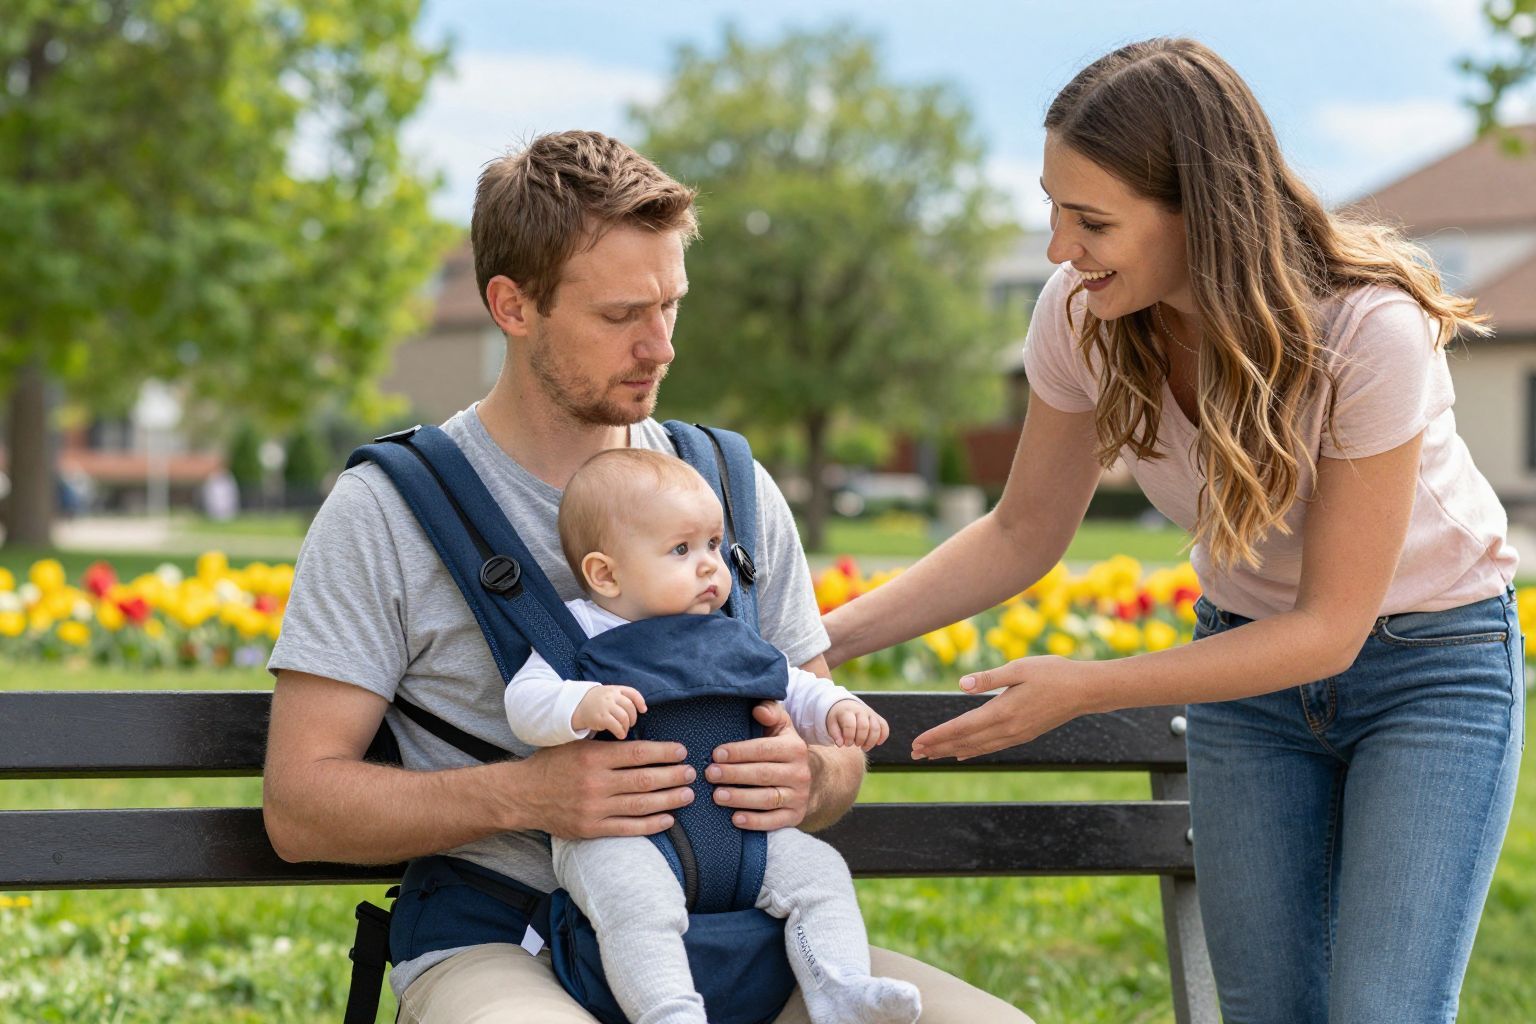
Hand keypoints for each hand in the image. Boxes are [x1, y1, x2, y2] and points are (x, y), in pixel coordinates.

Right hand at [511, 739, 694, 839]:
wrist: (522, 795)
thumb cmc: (552, 764)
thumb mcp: (575, 743)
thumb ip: (604, 741)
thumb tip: (640, 737)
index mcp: (594, 757)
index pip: (637, 753)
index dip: (663, 752)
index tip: (681, 751)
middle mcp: (596, 782)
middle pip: (645, 779)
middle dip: (673, 776)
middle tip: (691, 773)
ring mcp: (594, 808)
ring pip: (640, 804)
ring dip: (669, 800)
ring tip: (687, 794)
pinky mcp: (591, 829)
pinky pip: (628, 828)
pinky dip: (651, 824)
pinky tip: (668, 819)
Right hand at [572, 684, 647, 738]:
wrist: (577, 706)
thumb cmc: (598, 702)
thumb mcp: (609, 694)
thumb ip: (622, 698)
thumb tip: (642, 708)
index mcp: (615, 689)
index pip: (632, 692)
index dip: (640, 701)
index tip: (643, 710)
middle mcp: (611, 696)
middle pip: (629, 707)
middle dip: (633, 718)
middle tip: (630, 724)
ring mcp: (605, 706)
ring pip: (624, 717)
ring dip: (627, 726)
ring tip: (624, 730)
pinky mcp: (600, 718)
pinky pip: (615, 726)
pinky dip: (621, 732)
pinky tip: (620, 735)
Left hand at [705, 701, 810, 830]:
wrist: (806, 779)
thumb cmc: (781, 749)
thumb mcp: (780, 727)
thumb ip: (770, 713)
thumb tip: (758, 708)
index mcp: (794, 748)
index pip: (764, 749)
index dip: (739, 752)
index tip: (716, 754)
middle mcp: (800, 773)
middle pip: (763, 774)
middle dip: (734, 774)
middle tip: (710, 774)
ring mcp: (799, 796)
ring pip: (767, 799)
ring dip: (740, 798)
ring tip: (717, 796)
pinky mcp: (795, 816)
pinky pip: (774, 821)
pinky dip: (755, 822)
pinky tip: (735, 819)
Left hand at [826, 698, 888, 749]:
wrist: (846, 704)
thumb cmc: (838, 717)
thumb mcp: (831, 723)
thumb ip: (835, 734)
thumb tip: (840, 744)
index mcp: (847, 711)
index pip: (850, 725)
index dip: (849, 738)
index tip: (846, 744)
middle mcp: (860, 711)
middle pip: (864, 726)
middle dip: (860, 740)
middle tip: (856, 745)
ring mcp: (870, 713)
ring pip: (876, 727)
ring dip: (871, 741)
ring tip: (864, 748)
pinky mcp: (877, 717)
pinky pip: (884, 726)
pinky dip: (883, 736)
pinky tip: (878, 743)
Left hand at [911, 655, 1095, 760]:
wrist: (1086, 690)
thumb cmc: (1053, 673)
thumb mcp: (1020, 668)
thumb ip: (989, 678)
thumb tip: (961, 684)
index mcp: (1003, 711)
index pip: (961, 727)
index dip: (937, 735)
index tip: (917, 742)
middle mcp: (1007, 728)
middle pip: (965, 742)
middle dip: (937, 747)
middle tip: (914, 754)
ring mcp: (1016, 735)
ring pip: (977, 747)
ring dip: (952, 751)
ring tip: (931, 755)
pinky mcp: (1024, 735)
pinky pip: (991, 747)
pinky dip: (973, 751)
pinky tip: (963, 753)